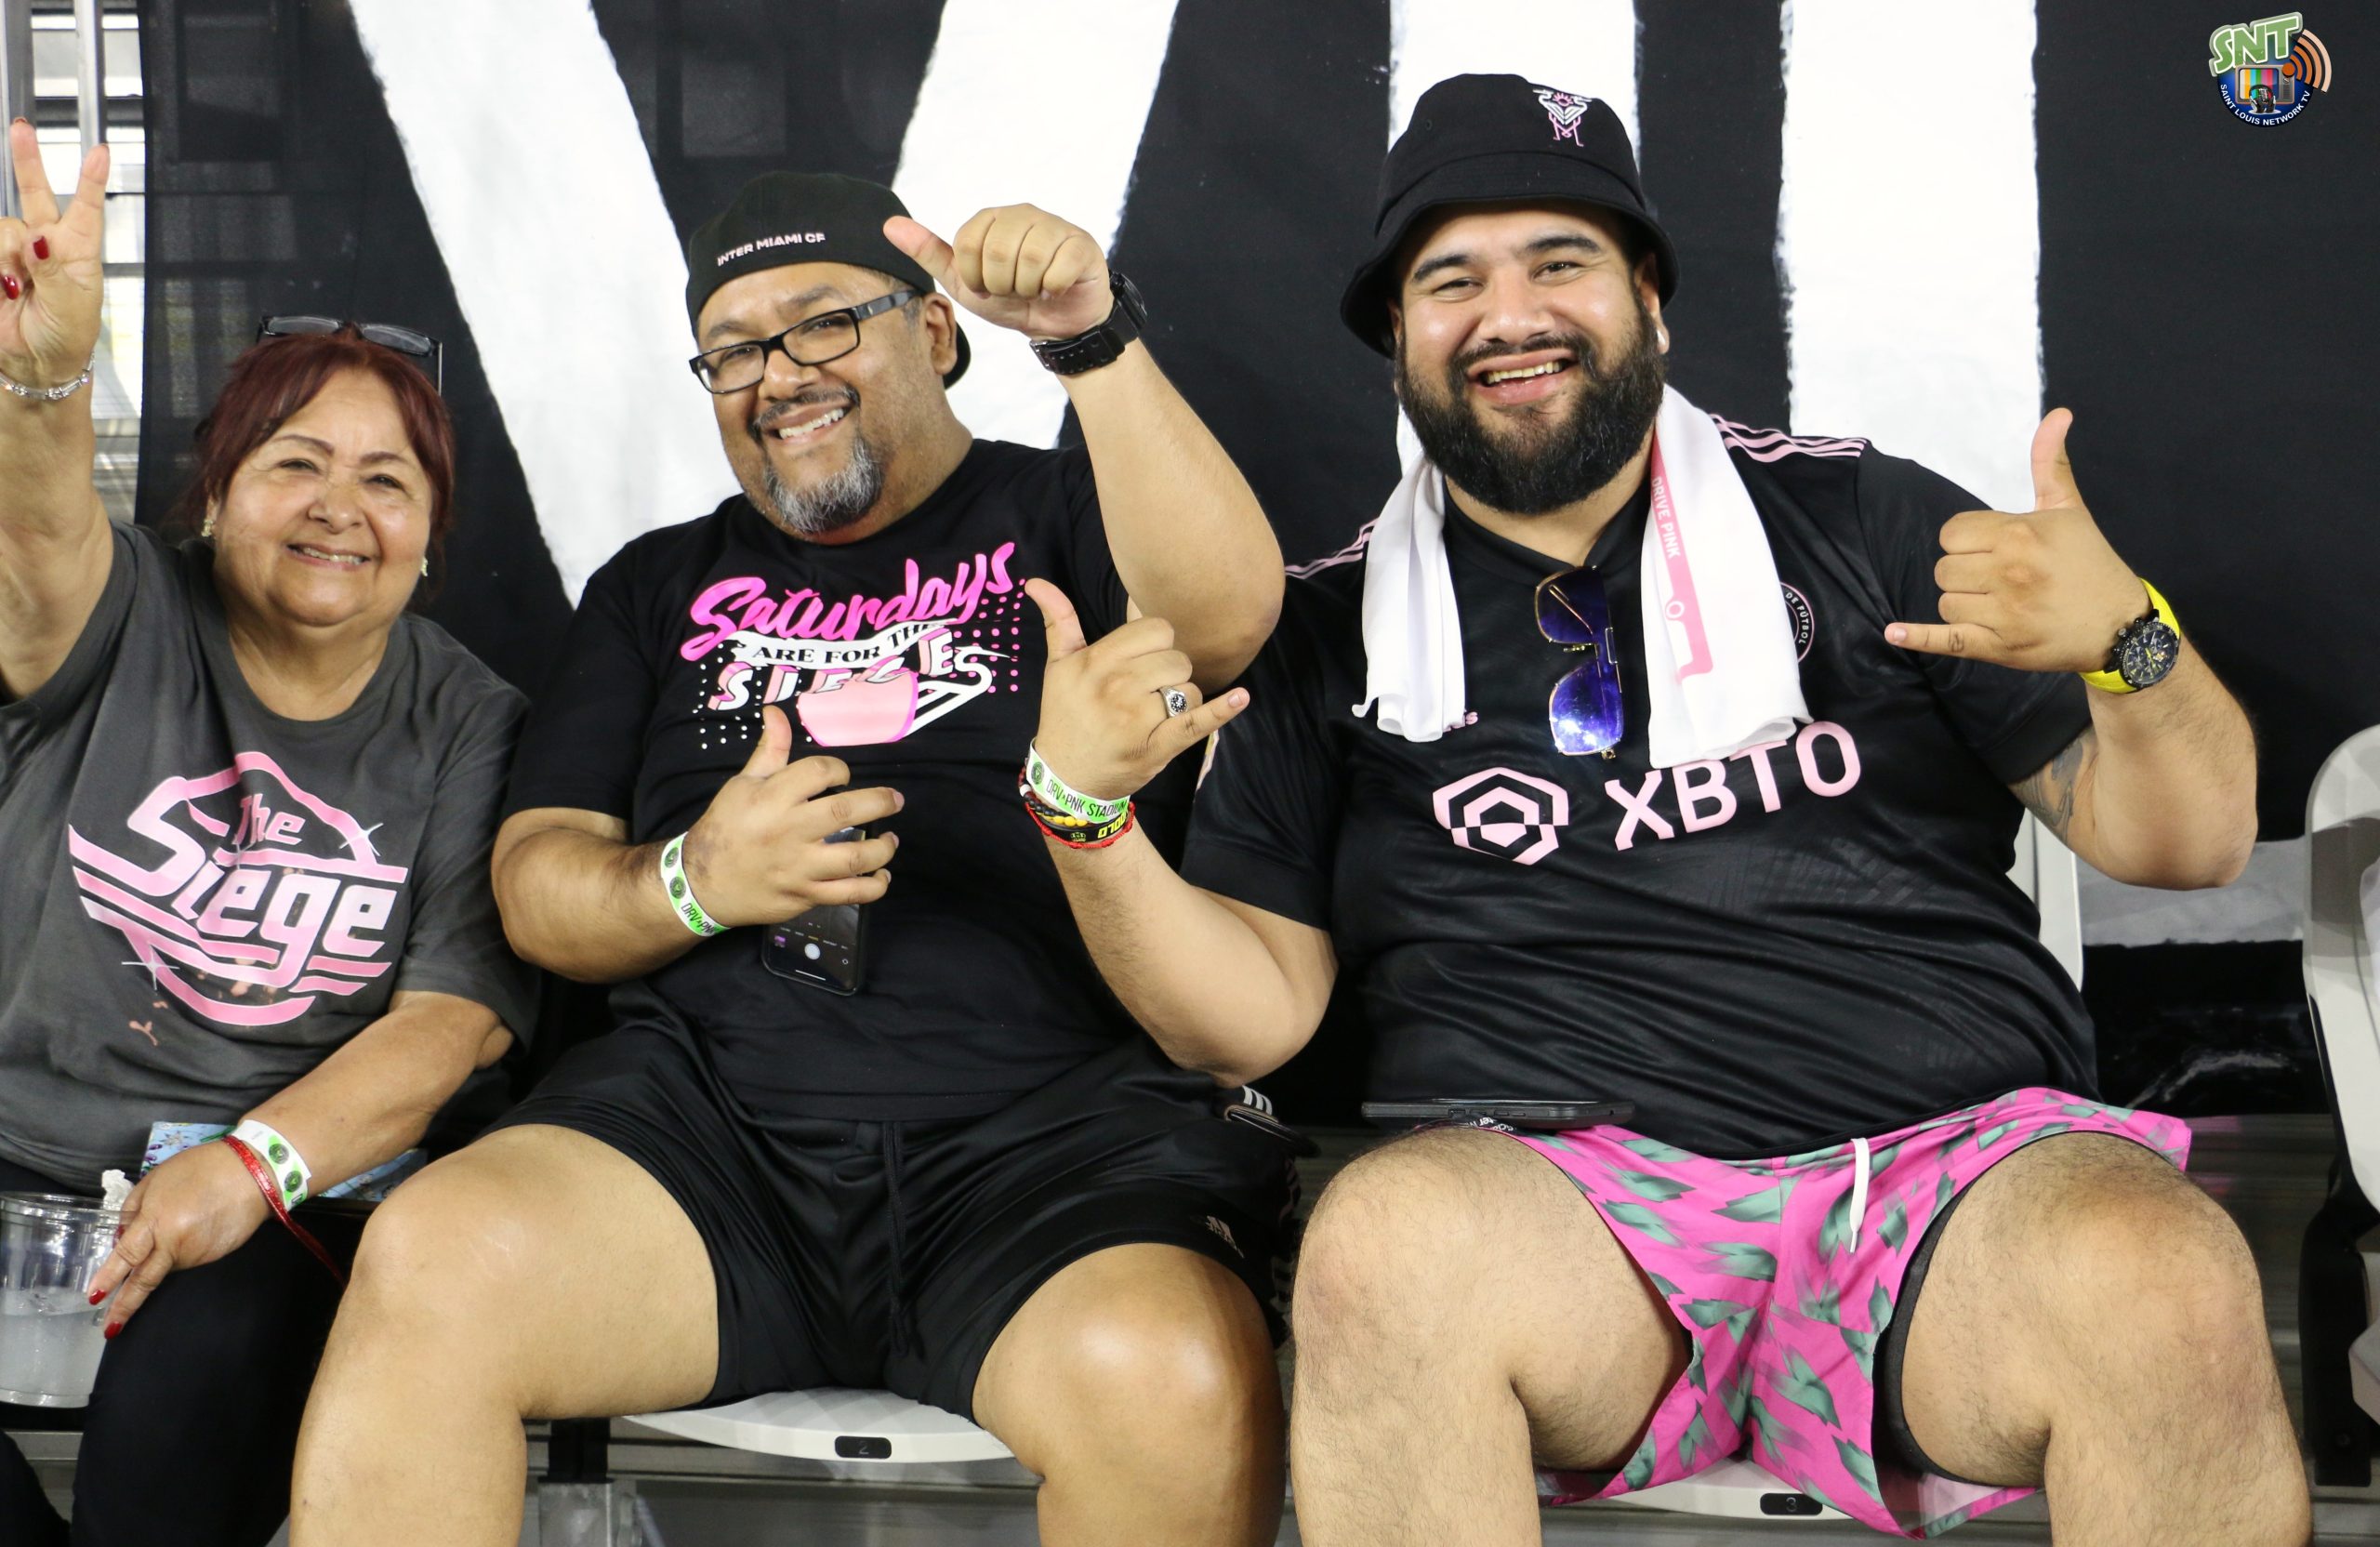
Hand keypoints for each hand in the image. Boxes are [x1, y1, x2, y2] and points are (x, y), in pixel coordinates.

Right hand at [1, 119, 109, 388]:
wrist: (35, 364)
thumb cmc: (66, 338)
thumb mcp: (71, 307)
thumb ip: (53, 270)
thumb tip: (37, 238)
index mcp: (79, 252)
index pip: (87, 209)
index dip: (91, 180)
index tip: (100, 150)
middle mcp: (47, 245)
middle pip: (36, 194)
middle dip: (27, 160)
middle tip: (20, 128)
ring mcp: (15, 252)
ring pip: (3, 229)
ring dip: (6, 257)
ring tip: (16, 289)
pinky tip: (5, 287)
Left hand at [85, 1141, 271, 1331]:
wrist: (253, 1172)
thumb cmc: (200, 1168)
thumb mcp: (156, 1179)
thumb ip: (133, 1209)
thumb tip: (122, 1237)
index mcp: (156, 1221)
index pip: (126, 1256)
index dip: (108, 1277)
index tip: (94, 1297)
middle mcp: (174, 1244)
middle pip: (144, 1281)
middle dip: (125, 1306)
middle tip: (110, 1328)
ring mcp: (196, 1254)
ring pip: (166, 1265)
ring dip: (161, 1255)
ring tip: (179, 1221)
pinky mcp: (213, 1257)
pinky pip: (187, 1258)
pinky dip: (182, 1248)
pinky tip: (194, 1226)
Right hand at [681, 704, 902, 925]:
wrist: (701, 883)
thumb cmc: (726, 828)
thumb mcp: (742, 784)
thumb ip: (769, 750)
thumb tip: (776, 711)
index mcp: (772, 799)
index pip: (819, 772)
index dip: (839, 769)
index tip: (843, 776)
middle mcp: (788, 832)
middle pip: (845, 812)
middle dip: (879, 803)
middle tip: (895, 800)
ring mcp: (798, 868)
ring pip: (853, 858)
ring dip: (882, 849)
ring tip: (890, 841)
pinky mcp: (804, 896)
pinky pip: (847, 895)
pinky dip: (872, 888)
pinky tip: (881, 877)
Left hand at [883, 205, 1113, 340]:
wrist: (1056, 325)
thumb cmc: (1009, 299)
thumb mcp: (963, 282)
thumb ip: (929, 253)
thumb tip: (889, 225)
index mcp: (991, 218)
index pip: (967, 244)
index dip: (975, 277)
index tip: (987, 286)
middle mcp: (1023, 213)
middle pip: (997, 251)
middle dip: (1002, 285)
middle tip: (1014, 290)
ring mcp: (1055, 225)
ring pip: (1030, 258)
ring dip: (1028, 288)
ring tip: (1035, 289)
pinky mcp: (1081, 244)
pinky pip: (1059, 268)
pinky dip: (1054, 289)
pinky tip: (1057, 288)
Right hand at [1026, 578, 1247, 801]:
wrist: (1066, 777)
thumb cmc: (1066, 715)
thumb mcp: (1057, 668)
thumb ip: (1058, 622)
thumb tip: (1034, 580)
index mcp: (1095, 661)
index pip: (1156, 630)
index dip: (1157, 643)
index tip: (1142, 662)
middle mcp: (1116, 686)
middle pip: (1177, 658)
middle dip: (1169, 673)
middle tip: (1146, 691)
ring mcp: (1138, 718)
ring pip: (1188, 688)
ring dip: (1181, 699)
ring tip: (1155, 713)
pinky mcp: (1157, 746)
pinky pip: (1196, 722)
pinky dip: (1221, 711)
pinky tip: (1240, 698)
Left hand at [1886, 410, 2148, 672]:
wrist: (2120, 626)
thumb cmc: (2090, 563)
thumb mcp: (2070, 509)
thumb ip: (2050, 463)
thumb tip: (2057, 414)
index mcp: (2018, 534)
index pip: (1952, 533)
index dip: (1967, 540)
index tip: (1993, 548)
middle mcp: (2007, 573)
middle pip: (1944, 567)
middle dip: (1965, 569)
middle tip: (1998, 576)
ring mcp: (2002, 613)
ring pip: (1946, 600)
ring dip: (1962, 600)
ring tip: (1997, 601)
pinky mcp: (1999, 647)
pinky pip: (1946, 640)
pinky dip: (1919, 637)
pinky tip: (1894, 633)